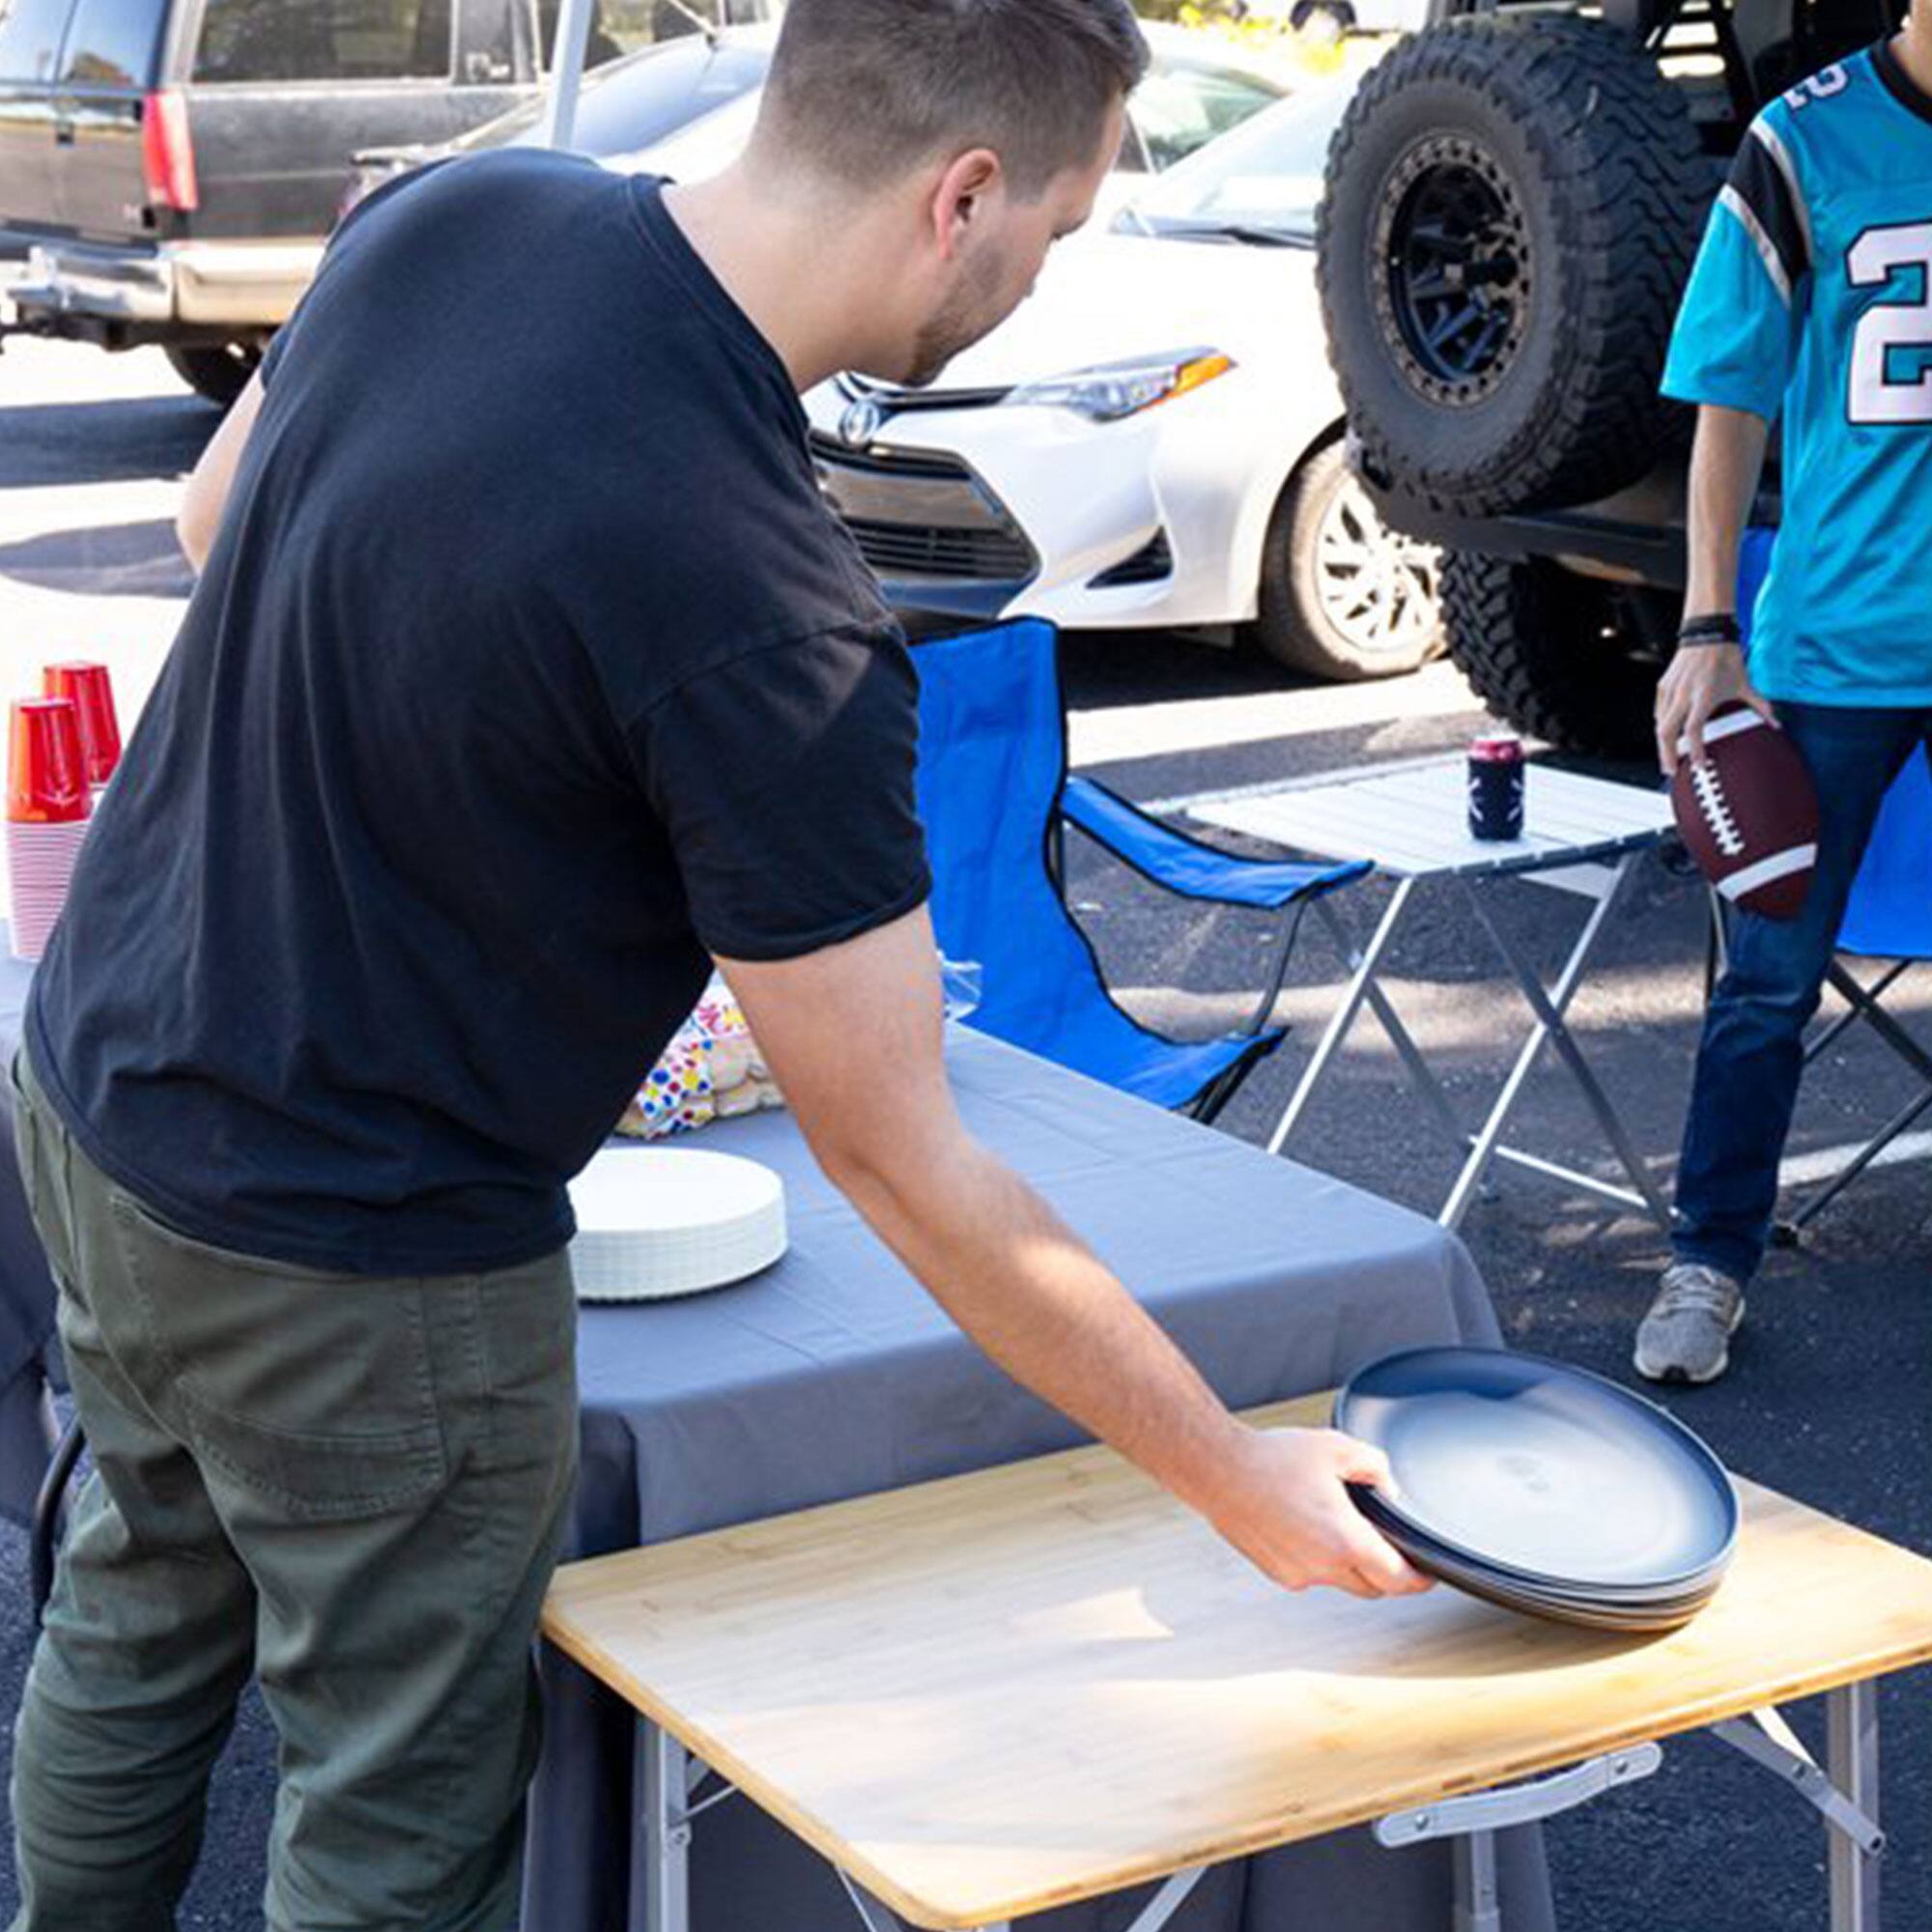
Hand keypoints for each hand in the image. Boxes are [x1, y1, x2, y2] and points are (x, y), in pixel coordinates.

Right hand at [1204, 1426, 1434, 1599]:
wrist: (1217, 1469)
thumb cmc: (1271, 1458)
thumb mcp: (1337, 1447)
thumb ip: (1375, 1466)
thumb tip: (1389, 1487)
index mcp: (1346, 1541)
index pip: (1399, 1579)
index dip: (1420, 1579)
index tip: (1429, 1574)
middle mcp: (1323, 1567)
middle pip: (1373, 1587)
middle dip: (1387, 1573)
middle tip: (1391, 1548)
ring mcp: (1297, 1573)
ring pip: (1340, 1581)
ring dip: (1350, 1563)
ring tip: (1340, 1524)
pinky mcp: (1275, 1571)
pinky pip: (1311, 1573)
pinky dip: (1319, 1558)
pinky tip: (1307, 1525)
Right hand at [1654, 641, 1775, 777]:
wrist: (1707, 633)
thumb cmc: (1724, 656)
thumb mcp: (1743, 683)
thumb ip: (1759, 706)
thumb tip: (1775, 722)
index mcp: (1703, 696)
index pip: (1694, 730)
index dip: (1695, 750)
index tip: (1699, 763)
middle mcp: (1683, 695)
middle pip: (1667, 733)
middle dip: (1667, 755)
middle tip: (1671, 770)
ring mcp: (1670, 691)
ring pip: (1660, 724)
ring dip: (1663, 742)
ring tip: (1668, 755)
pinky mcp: (1663, 686)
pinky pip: (1659, 712)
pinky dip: (1662, 724)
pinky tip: (1667, 732)